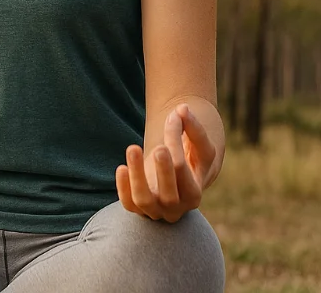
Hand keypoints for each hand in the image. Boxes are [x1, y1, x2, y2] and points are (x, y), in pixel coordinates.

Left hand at [115, 103, 216, 222]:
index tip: (172, 117)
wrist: (176, 174)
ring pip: (143, 200)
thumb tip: (182, 109)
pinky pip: (127, 203)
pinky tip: (121, 167)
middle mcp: (175, 209)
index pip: (183, 170)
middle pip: (168, 195)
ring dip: (136, 176)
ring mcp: (154, 211)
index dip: (175, 142)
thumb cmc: (190, 156)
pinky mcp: (137, 208)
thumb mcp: (199, 144)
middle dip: (163, 170)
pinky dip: (122, 187)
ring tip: (133, 148)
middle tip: (160, 147)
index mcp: (194, 195)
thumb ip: (194, 127)